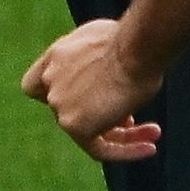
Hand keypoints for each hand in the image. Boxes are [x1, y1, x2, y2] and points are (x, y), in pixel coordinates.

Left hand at [26, 18, 158, 161]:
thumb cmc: (131, 39)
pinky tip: (149, 148)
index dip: (62, 95)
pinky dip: (125, 151)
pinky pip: (100, 149)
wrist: (135, 48)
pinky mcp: (76, 126)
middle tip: (131, 116)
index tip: (93, 96)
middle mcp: (50, 83)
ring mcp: (60, 106)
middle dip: (101, 114)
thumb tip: (109, 69)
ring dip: (122, 135)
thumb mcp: (105, 39)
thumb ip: (94, 57)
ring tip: (152, 133)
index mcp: (55, 58)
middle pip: (70, 111)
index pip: (37, 87)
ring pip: (88, 133)